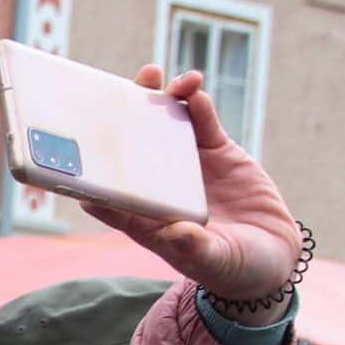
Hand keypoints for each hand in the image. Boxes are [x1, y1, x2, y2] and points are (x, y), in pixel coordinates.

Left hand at [84, 65, 301, 319]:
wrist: (275, 257)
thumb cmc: (234, 269)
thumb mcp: (215, 261)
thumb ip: (195, 248)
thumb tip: (175, 233)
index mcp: (148, 219)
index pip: (107, 196)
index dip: (85, 177)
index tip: (69, 152)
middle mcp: (161, 188)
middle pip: (129, 149)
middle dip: (116, 119)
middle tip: (112, 91)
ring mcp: (188, 167)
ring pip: (163, 126)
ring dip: (156, 99)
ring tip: (153, 75)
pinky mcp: (218, 153)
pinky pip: (202, 122)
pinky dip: (196, 103)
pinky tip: (192, 87)